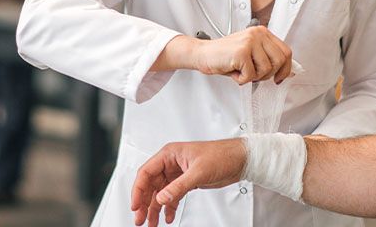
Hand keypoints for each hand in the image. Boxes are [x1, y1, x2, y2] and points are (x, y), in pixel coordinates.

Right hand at [130, 139, 246, 225]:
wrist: (240, 159)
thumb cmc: (222, 155)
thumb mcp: (198, 172)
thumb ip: (178, 187)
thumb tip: (162, 198)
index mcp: (169, 155)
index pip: (146, 173)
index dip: (138, 190)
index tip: (135, 205)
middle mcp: (171, 163)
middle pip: (150, 185)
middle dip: (144, 203)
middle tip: (140, 219)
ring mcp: (178, 173)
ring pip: (160, 193)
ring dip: (155, 208)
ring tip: (152, 223)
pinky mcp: (186, 181)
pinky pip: (172, 196)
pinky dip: (169, 207)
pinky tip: (168, 217)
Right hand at [194, 26, 293, 84]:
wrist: (203, 54)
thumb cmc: (226, 56)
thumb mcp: (251, 54)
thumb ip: (268, 58)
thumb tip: (289, 72)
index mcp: (262, 32)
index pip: (286, 51)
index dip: (286, 69)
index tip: (279, 78)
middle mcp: (258, 34)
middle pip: (280, 61)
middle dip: (268, 74)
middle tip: (254, 75)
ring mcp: (250, 42)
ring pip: (266, 70)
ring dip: (253, 77)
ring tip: (241, 71)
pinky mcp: (242, 52)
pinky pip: (251, 75)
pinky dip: (241, 79)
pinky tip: (233, 72)